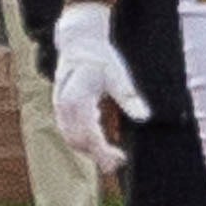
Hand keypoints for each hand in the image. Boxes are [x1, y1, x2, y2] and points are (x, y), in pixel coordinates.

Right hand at [51, 0, 148, 175]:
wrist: (79, 42)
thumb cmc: (100, 57)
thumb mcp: (118, 74)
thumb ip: (129, 96)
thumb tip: (145, 117)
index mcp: (77, 99)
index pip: (89, 135)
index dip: (105, 152)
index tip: (122, 159)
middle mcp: (64, 106)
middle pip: (78, 142)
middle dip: (98, 157)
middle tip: (120, 164)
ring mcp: (59, 107)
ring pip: (71, 139)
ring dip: (90, 152)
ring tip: (113, 158)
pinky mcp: (60, 108)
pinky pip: (69, 132)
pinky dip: (84, 143)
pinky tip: (102, 145)